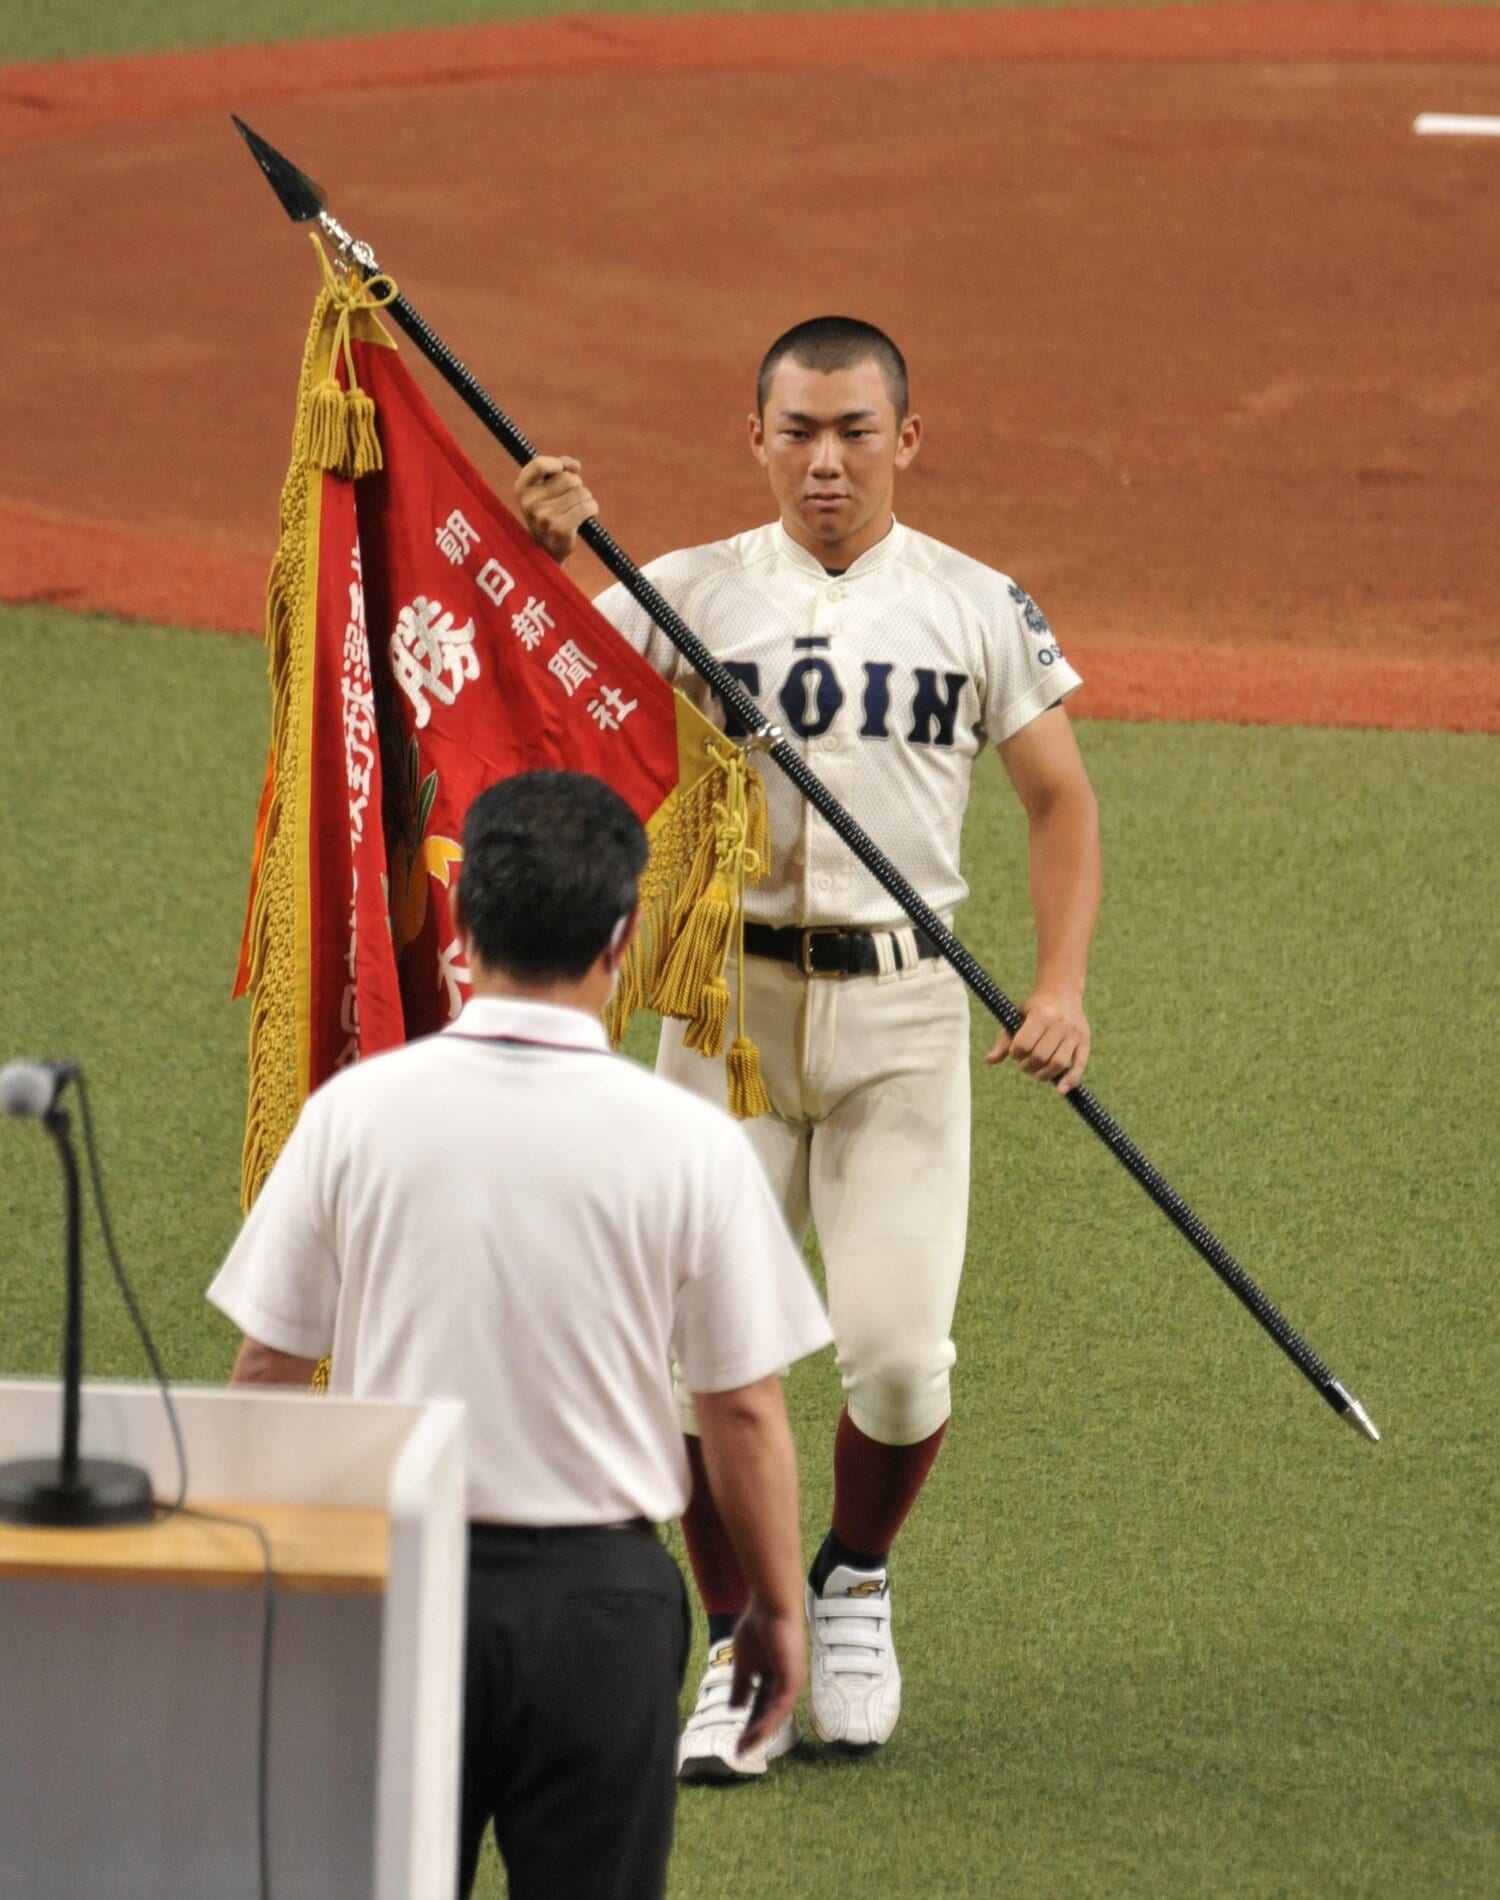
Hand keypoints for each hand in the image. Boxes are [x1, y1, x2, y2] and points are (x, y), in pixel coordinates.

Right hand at [514, 455, 597, 561]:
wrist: (546, 551)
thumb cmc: (549, 514)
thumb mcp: (544, 490)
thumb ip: (557, 470)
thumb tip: (574, 465)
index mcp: (522, 489)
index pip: (539, 464)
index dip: (558, 464)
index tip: (566, 469)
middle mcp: (530, 502)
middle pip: (567, 478)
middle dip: (577, 485)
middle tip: (571, 498)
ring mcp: (544, 516)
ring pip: (580, 492)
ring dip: (585, 498)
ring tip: (577, 508)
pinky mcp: (560, 529)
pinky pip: (587, 507)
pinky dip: (592, 508)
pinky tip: (587, 514)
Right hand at [727, 1600, 805, 1752]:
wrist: (770, 1606)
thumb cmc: (757, 1626)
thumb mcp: (743, 1662)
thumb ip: (740, 1685)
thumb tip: (733, 1709)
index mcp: (773, 1677)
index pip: (760, 1705)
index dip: (749, 1722)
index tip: (736, 1739)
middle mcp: (785, 1682)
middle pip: (768, 1713)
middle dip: (754, 1732)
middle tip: (740, 1750)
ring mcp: (791, 1681)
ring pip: (776, 1714)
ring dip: (760, 1732)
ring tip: (745, 1747)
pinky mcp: (793, 1679)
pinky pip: (781, 1706)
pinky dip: (769, 1720)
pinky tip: (757, 1733)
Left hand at [986, 988, 1090, 1093]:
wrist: (1062, 992)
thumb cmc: (1034, 1008)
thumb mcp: (1017, 1017)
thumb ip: (1004, 1039)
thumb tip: (990, 1060)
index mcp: (1042, 1015)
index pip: (1024, 1045)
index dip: (1016, 1053)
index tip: (1016, 1052)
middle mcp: (1060, 1024)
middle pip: (1041, 1057)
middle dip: (1028, 1065)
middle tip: (1024, 1063)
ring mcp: (1074, 1033)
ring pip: (1058, 1064)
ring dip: (1043, 1074)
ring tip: (1036, 1072)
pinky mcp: (1085, 1041)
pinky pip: (1079, 1066)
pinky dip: (1069, 1080)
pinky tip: (1059, 1090)